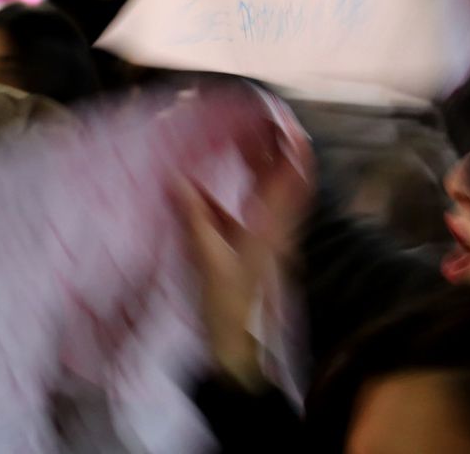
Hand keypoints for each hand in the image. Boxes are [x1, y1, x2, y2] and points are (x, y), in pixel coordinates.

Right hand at [179, 133, 311, 392]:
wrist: (235, 347)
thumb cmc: (227, 305)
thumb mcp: (208, 259)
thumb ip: (194, 217)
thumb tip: (177, 178)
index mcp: (271, 230)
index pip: (290, 182)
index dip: (292, 151)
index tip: (286, 124)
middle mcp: (275, 231)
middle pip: (281, 182)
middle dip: (271, 150)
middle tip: (255, 122)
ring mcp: (264, 242)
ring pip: (265, 196)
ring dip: (256, 169)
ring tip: (237, 141)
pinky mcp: (249, 252)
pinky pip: (244, 213)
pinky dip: (231, 194)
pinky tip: (203, 187)